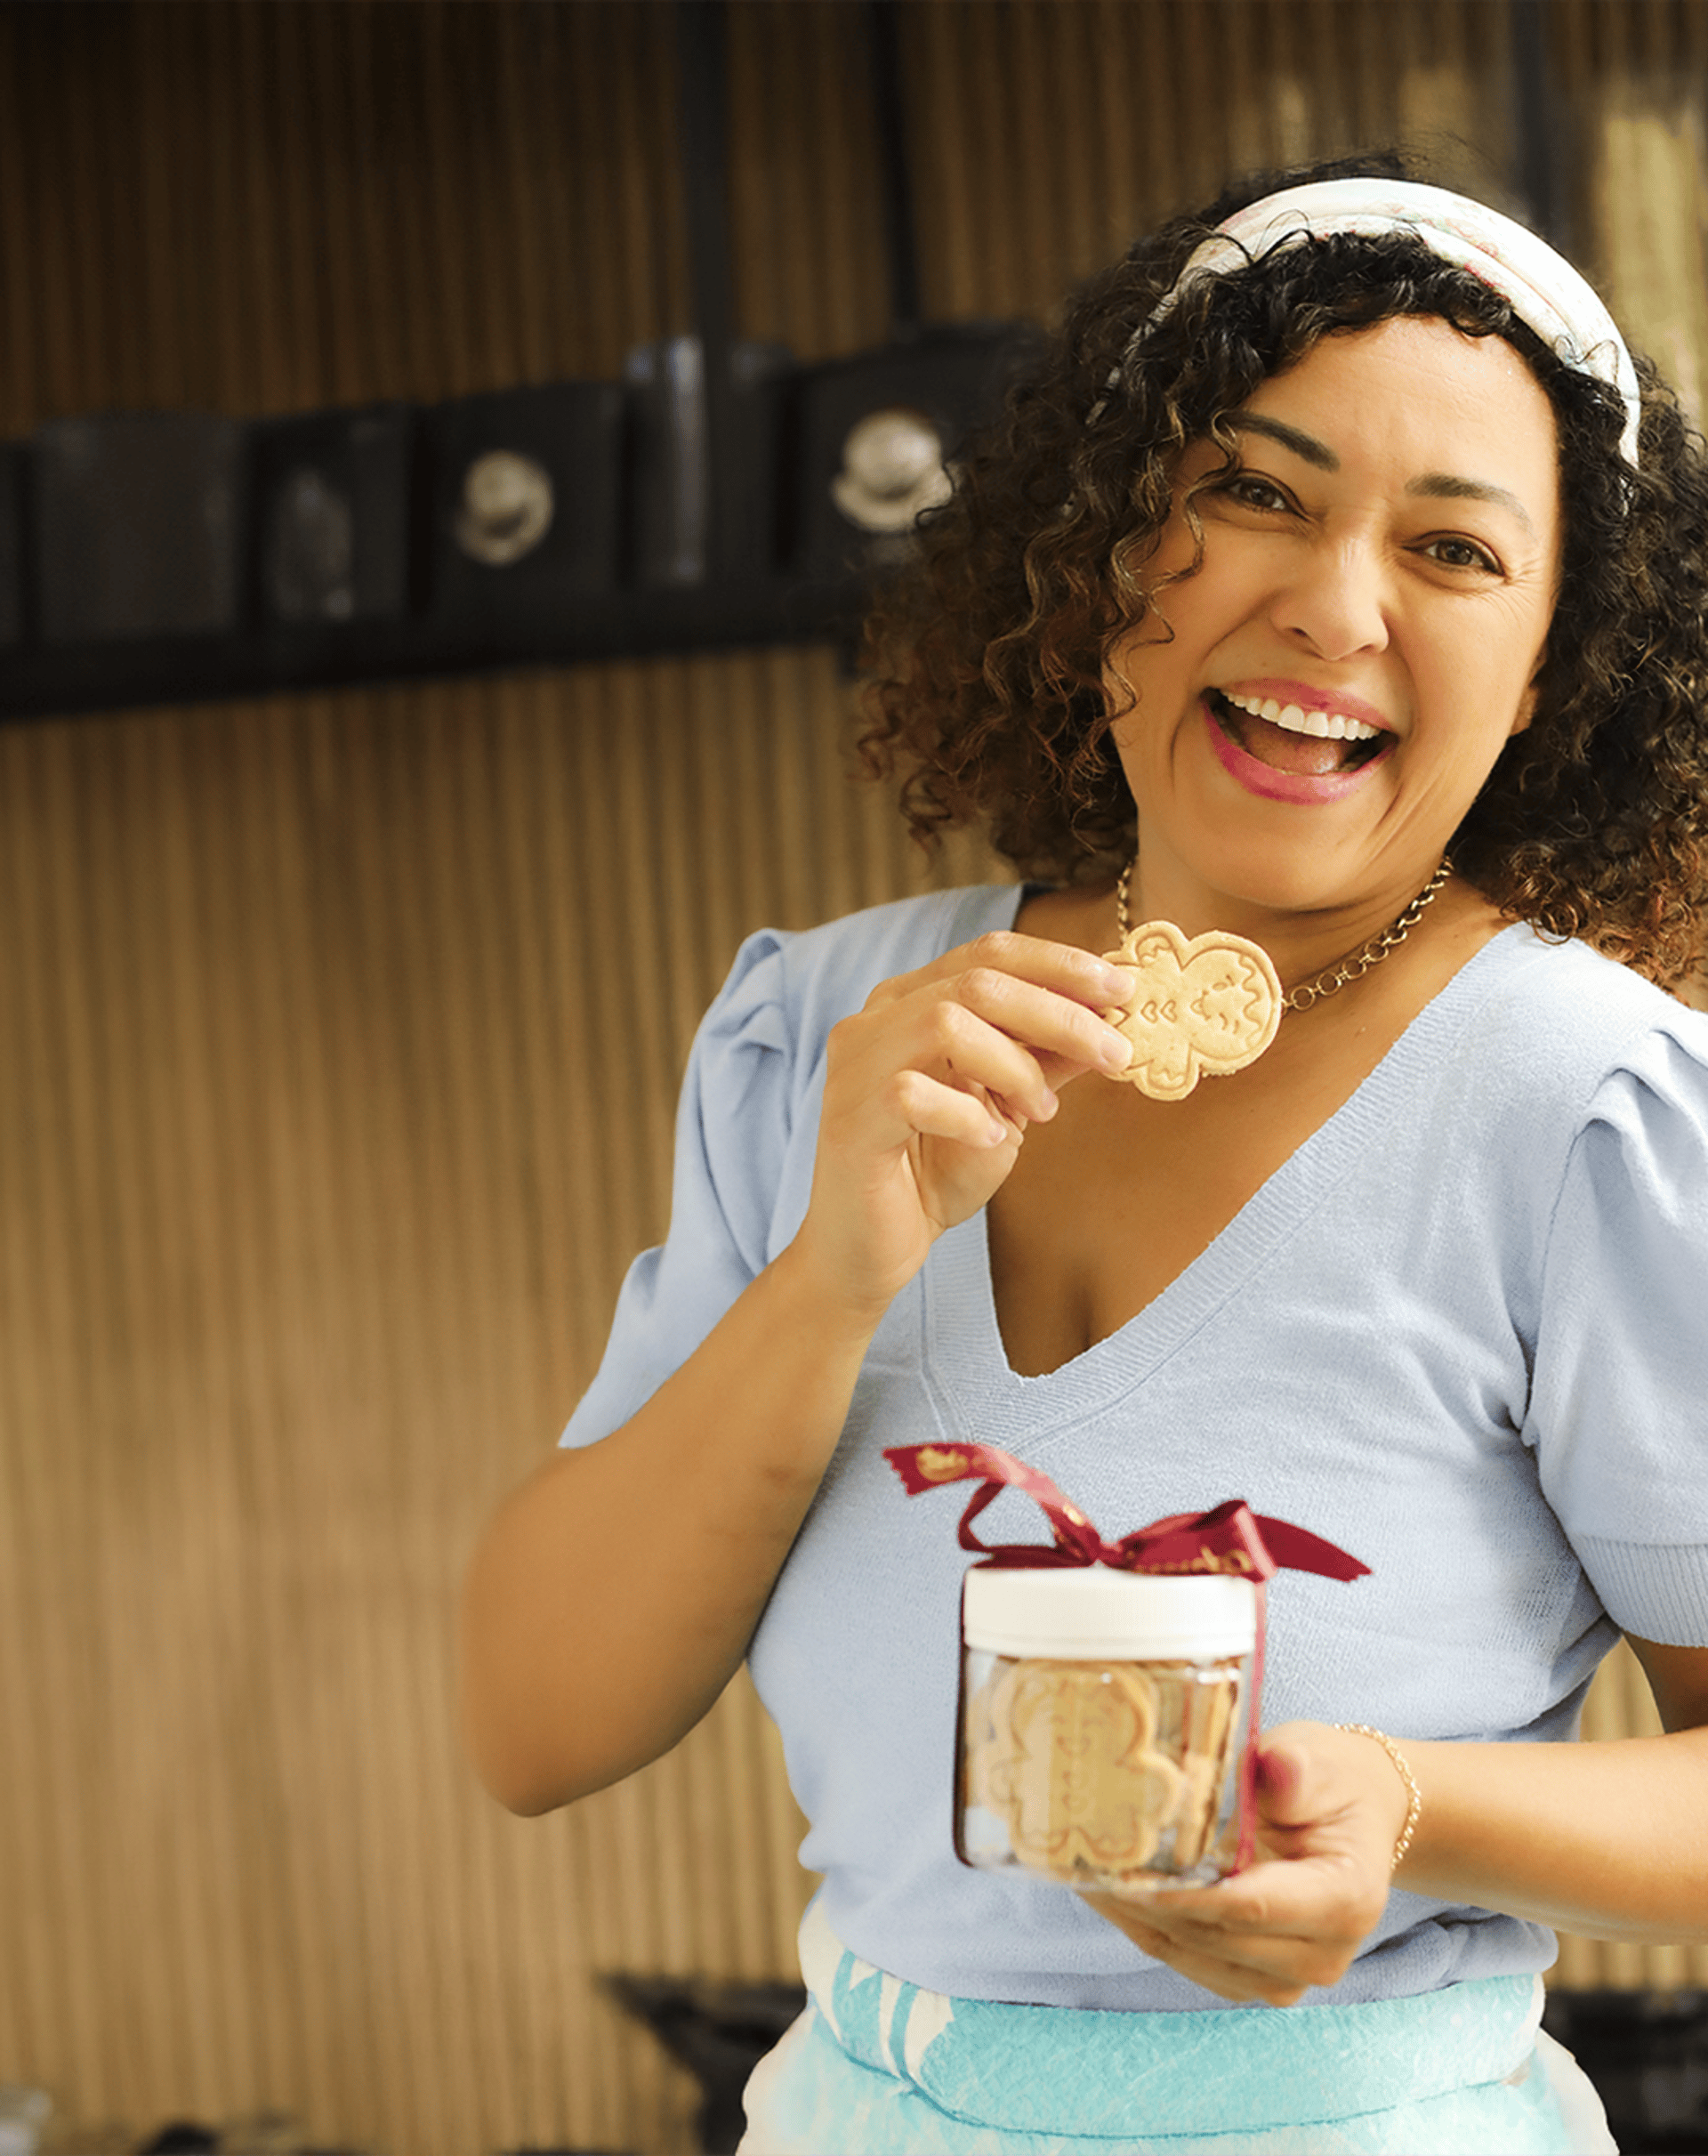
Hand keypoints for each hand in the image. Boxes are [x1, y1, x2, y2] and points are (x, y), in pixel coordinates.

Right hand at [789, 931, 1135, 1318]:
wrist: (868, 1251)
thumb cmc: (931, 1174)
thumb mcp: (1006, 1107)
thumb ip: (1043, 1061)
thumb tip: (1109, 1020)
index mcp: (910, 1002)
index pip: (988, 953)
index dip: (1060, 966)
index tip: (1122, 990)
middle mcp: (876, 1020)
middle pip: (977, 981)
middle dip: (1059, 1013)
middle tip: (1114, 1052)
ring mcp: (855, 1066)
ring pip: (946, 1024)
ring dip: (1014, 1066)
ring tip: (1041, 1113)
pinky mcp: (850, 1118)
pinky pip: (913, 1094)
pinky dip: (967, 1115)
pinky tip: (990, 1139)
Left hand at [1083, 1721, 1412, 2005]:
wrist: (1355, 1813)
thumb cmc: (1331, 1780)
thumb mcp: (1316, 1757)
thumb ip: (1295, 1768)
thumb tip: (1276, 1769)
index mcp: (1346, 1898)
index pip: (1252, 1906)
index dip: (1184, 1895)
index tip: (1126, 1876)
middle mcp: (1324, 1952)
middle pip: (1216, 1937)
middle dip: (1147, 1905)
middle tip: (1082, 1865)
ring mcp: (1293, 1975)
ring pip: (1195, 1957)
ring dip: (1138, 1922)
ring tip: (1082, 1877)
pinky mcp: (1260, 1977)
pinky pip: (1194, 1961)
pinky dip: (1151, 1931)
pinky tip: (1112, 1896)